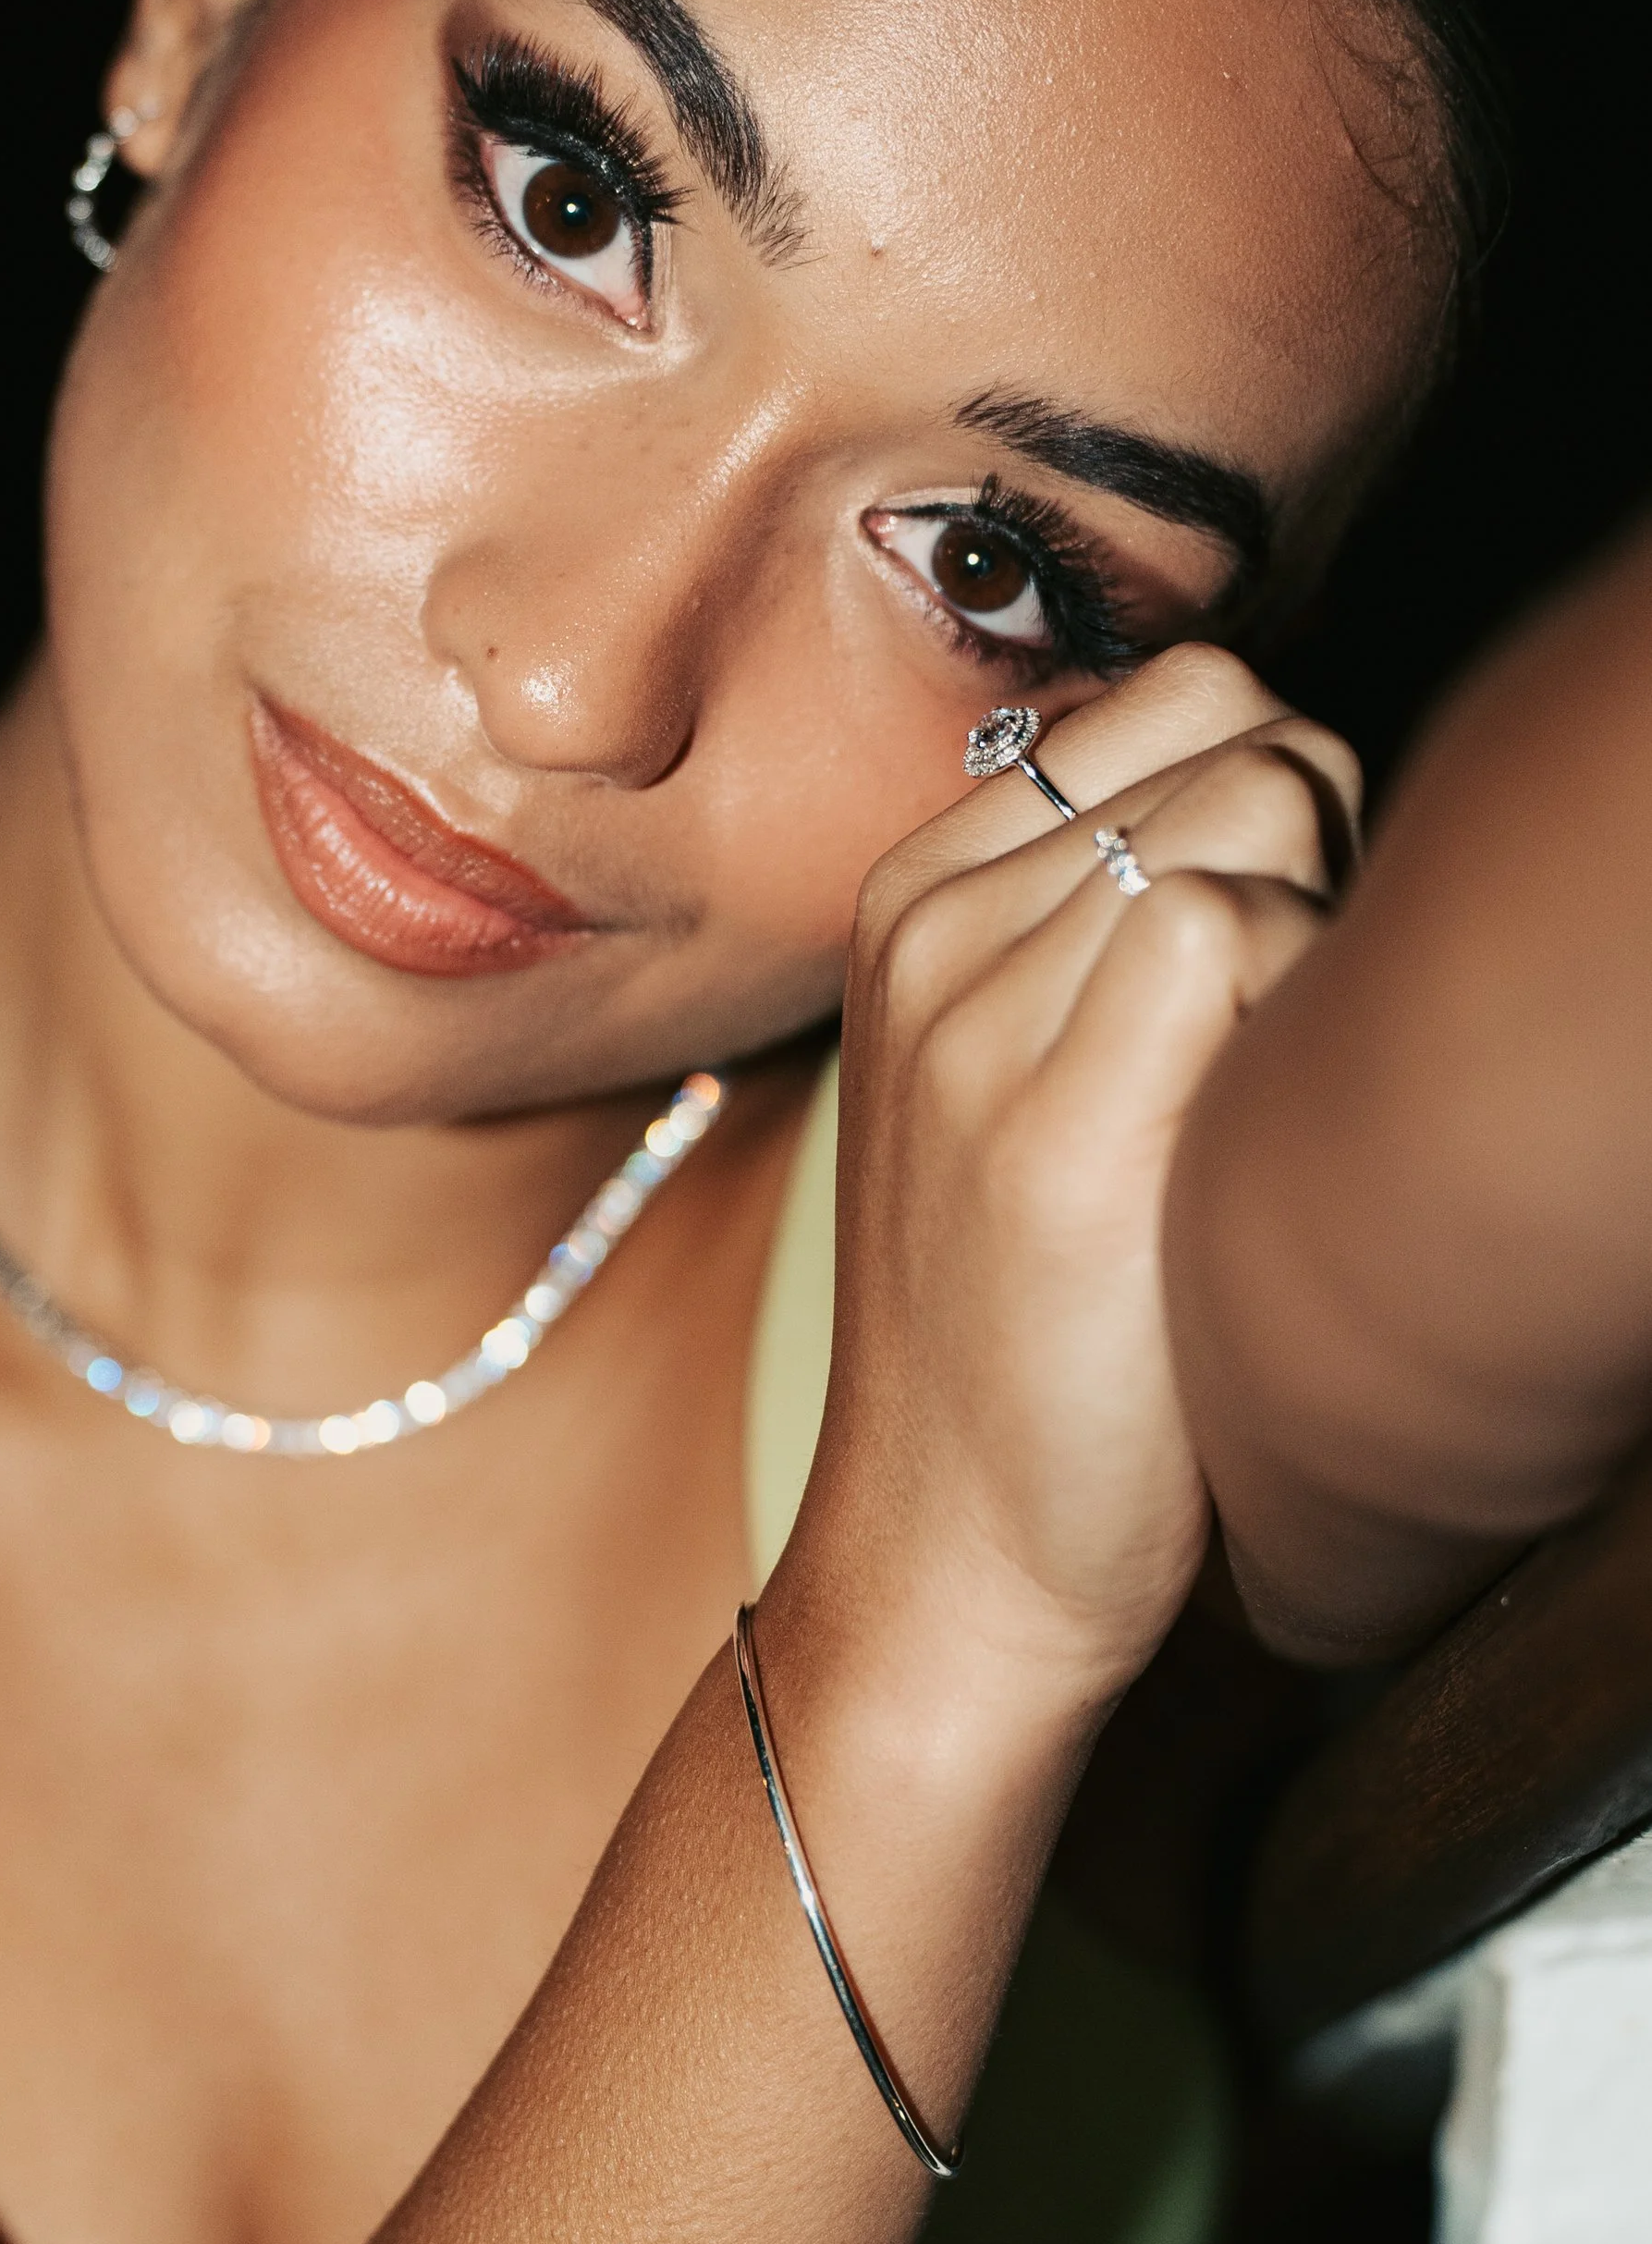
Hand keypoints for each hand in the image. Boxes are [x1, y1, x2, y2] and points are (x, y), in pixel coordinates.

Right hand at [785, 647, 1360, 1714]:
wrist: (950, 1547)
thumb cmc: (1028, 1311)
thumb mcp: (1006, 1066)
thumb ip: (1102, 911)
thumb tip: (1285, 779)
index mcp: (914, 893)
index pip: (1174, 696)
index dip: (1280, 792)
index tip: (1277, 943)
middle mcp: (933, 926)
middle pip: (1236, 728)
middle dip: (1322, 839)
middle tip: (1297, 1022)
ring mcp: (977, 1017)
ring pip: (1251, 799)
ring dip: (1328, 920)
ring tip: (1282, 1086)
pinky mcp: (1054, 1125)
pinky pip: (1234, 923)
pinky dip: (1307, 1002)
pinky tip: (1271, 1139)